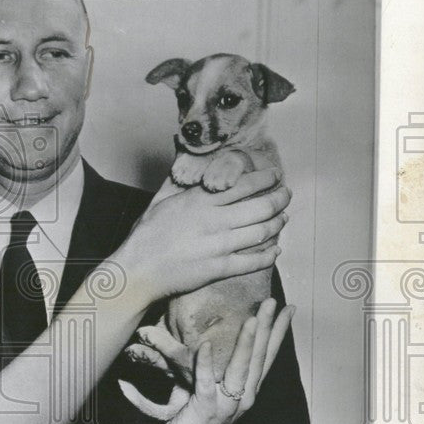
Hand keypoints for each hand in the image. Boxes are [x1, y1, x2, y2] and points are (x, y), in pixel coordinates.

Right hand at [114, 169, 290, 301]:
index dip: (265, 179)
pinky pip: (253, 261)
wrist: (137, 270)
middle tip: (286, 196)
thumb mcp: (158, 200)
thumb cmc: (145, 237)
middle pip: (260, 206)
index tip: (274, 177)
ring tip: (283, 220)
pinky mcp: (219, 268)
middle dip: (279, 199)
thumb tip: (181, 153)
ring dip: (278, 225)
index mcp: (199, 201)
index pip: (242, 184)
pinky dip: (269, 255)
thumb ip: (176, 178)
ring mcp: (218, 245)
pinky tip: (275, 250)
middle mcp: (213, 220)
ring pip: (262, 232)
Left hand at [123, 299, 293, 423]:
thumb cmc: (193, 421)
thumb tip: (214, 340)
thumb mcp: (210, 392)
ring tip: (254, 318)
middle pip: (259, 358)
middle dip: (268, 328)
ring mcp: (227, 404)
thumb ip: (216, 370)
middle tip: (274, 303)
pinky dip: (206, 363)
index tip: (288, 310)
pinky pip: (206, 382)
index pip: (266, 357)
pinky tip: (207, 345)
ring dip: (247, 342)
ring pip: (241, 368)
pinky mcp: (206, 409)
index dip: (278, 333)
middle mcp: (243, 398)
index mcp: (246, 392)